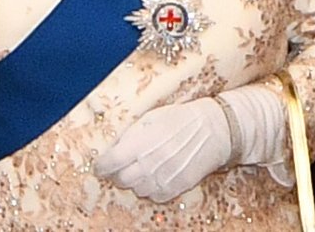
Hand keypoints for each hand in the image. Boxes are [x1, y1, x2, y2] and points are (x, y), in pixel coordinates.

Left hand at [95, 97, 230, 201]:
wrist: (213, 130)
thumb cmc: (181, 119)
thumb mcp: (150, 118)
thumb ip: (129, 136)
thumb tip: (112, 150)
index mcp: (138, 144)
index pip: (108, 164)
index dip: (101, 166)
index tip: (101, 166)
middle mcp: (148, 165)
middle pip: (120, 180)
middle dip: (117, 174)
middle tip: (122, 166)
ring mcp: (162, 179)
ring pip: (137, 190)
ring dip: (135, 181)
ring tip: (144, 167)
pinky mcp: (175, 188)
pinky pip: (154, 196)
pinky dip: (151, 188)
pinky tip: (157, 175)